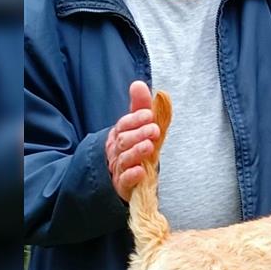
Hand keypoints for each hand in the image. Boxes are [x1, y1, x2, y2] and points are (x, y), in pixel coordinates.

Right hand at [105, 81, 160, 201]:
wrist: (126, 181)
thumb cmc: (135, 150)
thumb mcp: (140, 128)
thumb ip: (140, 108)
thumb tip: (138, 84)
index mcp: (119, 135)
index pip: (123, 125)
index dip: (135, 119)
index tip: (149, 115)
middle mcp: (116, 151)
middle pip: (123, 141)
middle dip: (138, 134)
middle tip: (154, 130)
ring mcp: (118, 169)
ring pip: (123, 159)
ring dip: (137, 152)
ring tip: (150, 146)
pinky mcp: (122, 186)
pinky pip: (124, 181)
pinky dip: (132, 176)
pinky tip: (141, 171)